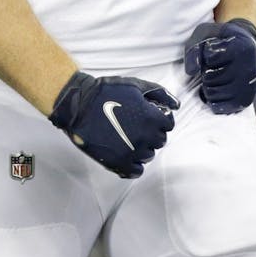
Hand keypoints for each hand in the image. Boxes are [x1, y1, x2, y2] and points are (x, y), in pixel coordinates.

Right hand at [48, 70, 178, 178]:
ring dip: (143, 147)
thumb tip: (176, 105)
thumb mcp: (136, 85)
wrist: (79, 105)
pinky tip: (126, 152)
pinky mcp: (118, 163)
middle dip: (152, 133)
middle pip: (159, 141)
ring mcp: (131, 152)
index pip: (168, 125)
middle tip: (138, 125)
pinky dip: (134, 164)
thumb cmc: (106, 93)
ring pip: (149, 155)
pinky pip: (136, 171)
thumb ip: (160, 94)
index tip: (150, 117)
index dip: (160, 119)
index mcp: (151, 118)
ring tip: (129, 136)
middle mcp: (145, 137)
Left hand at [183, 17, 255, 114]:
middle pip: (209, 77)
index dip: (206, 55)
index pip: (210, 57)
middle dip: (206, 71)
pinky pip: (217, 106)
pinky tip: (220, 87)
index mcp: (242, 47)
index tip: (214, 50)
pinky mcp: (245, 101)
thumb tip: (190, 71)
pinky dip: (213, 99)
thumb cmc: (223, 41)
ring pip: (211, 93)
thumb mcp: (207, 34)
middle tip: (216, 65)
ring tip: (218, 75)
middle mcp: (249, 68)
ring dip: (208, 85)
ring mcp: (248, 87)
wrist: (246, 49)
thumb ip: (195, 48)